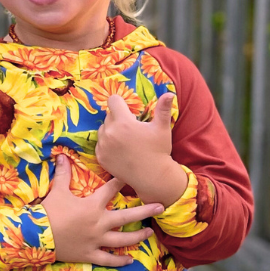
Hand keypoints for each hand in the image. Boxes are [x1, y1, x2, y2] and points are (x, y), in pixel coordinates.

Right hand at [42, 153, 163, 265]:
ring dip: (137, 236)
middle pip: (127, 217)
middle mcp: (99, 223)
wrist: (37, 236)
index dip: (121, 182)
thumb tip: (61, 155)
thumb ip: (63, 174)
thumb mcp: (57, 191)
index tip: (132, 176)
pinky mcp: (90, 254)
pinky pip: (108, 259)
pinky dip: (119, 260)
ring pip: (122, 240)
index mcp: (93, 205)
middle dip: (145, 211)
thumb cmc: (48, 212)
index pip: (111, 190)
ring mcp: (96, 241)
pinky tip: (130, 259)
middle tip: (161, 207)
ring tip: (149, 233)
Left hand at [95, 93, 188, 208]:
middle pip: (108, 115)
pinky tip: (119, 150)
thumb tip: (169, 93)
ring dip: (110, 130)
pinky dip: (107, 144)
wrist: (152, 177)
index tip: (128, 110)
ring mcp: (103, 145)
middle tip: (131, 128)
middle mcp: (110, 132)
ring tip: (125, 139)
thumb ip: (163, 109)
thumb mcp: (162, 128)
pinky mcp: (100, 157)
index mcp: (123, 122)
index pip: (113, 100)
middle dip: (118, 118)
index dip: (121, 103)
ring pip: (102, 129)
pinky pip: (100, 144)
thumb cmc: (158, 151)